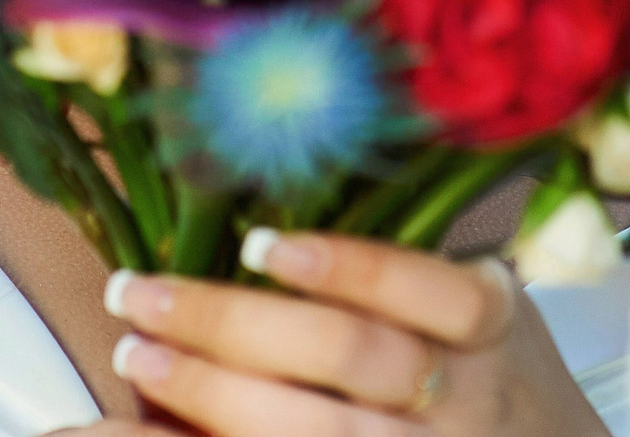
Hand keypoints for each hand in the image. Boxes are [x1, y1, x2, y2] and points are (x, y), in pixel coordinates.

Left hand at [83, 228, 607, 435]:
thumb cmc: (491, 368)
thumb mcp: (483, 302)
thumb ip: (404, 265)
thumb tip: (260, 214)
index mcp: (492, 328)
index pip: (429, 293)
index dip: (346, 266)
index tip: (259, 242)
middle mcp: (460, 401)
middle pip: (347, 358)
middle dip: (231, 322)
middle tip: (143, 292)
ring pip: (313, 432)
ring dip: (208, 390)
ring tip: (138, 351)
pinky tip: (145, 428)